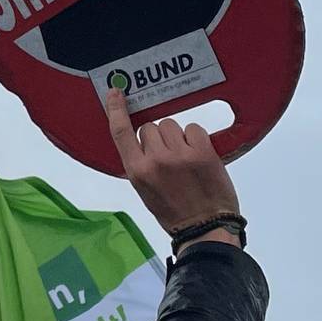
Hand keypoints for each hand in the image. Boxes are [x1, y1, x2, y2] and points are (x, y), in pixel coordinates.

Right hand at [99, 87, 240, 247]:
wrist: (206, 227)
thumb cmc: (174, 212)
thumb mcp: (146, 191)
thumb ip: (141, 164)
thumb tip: (143, 140)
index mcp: (137, 172)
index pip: (121, 133)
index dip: (116, 110)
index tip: (115, 93)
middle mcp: (156, 160)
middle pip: (150, 127)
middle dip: (158, 137)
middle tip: (169, 156)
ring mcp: (180, 155)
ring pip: (171, 125)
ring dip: (177, 137)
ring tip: (185, 157)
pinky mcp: (202, 151)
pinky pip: (193, 128)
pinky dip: (196, 138)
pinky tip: (198, 154)